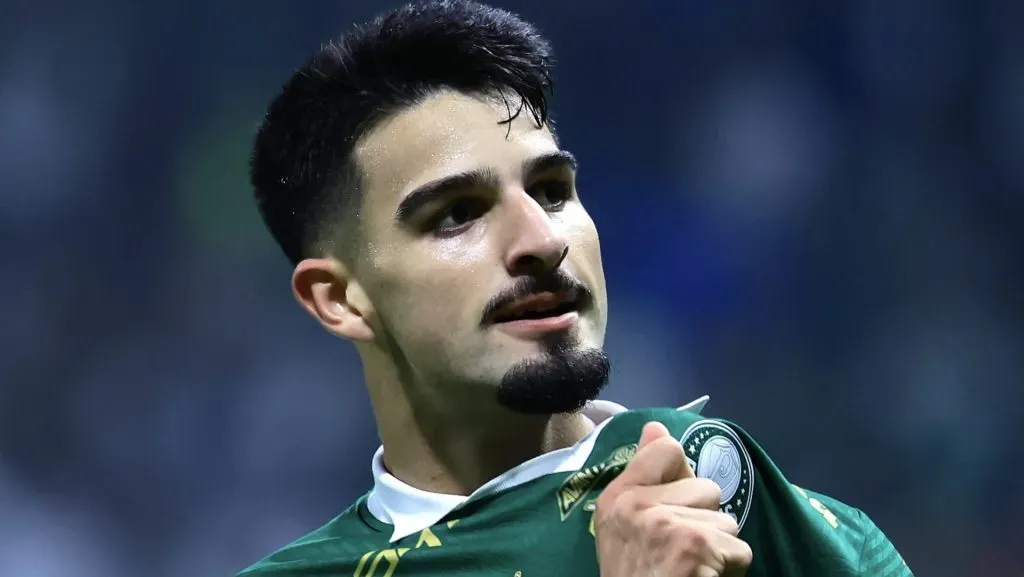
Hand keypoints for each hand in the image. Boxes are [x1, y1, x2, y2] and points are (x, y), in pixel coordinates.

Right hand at [594, 422, 752, 576]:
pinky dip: (730, 572)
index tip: (672, 510)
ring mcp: (667, 522)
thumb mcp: (627, 527)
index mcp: (617, 498)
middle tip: (680, 554)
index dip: (681, 478)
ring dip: (719, 550)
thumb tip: (657, 426)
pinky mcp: (696, 544)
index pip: (667, 449)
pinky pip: (739, 549)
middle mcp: (637, 504)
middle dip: (704, 522)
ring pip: (727, 520)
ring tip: (692, 570)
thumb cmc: (637, 576)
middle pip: (706, 488)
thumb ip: (645, 476)